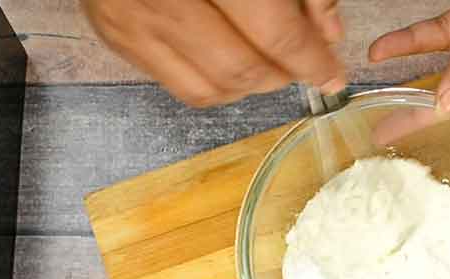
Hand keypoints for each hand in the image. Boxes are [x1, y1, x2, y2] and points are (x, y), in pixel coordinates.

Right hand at [83, 0, 346, 107]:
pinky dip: (214, 84)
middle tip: (302, 66)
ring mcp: (134, 20)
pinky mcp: (116, 34)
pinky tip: (230, 62)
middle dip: (281, 76)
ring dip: (250, 87)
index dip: (310, 59)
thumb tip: (327, 32)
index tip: (332, 72)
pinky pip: (177, 84)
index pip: (273, 31)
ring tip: (268, 65)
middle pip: (241, 69)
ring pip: (209, 89)